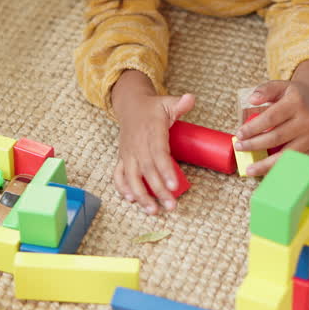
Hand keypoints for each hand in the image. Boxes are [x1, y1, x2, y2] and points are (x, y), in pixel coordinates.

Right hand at [110, 70, 192, 214]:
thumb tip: (190, 98)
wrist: (130, 105)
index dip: (165, 170)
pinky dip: (122, 187)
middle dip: (158, 190)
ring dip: (140, 195)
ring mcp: (128, 153)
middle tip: (171, 206)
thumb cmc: (152, 108)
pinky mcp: (122, 157)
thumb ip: (179, 104)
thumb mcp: (166, 102)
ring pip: (131, 177)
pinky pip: (118, 174)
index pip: (159, 154)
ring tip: (152, 211)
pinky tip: (131, 200)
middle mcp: (138, 145)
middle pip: (147, 171)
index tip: (174, 186)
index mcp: (151, 132)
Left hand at [235, 60, 308, 175]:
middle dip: (255, 145)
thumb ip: (265, 90)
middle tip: (239, 148)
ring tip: (249, 169)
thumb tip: (252, 100)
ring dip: (266, 164)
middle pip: (276, 137)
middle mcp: (307, 121)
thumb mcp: (280, 86)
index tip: (239, 134)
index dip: (253, 128)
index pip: (270, 118)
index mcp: (296, 103)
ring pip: (286, 154)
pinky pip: (295, 163)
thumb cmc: (293, 96)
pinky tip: (266, 172)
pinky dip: (279, 169)